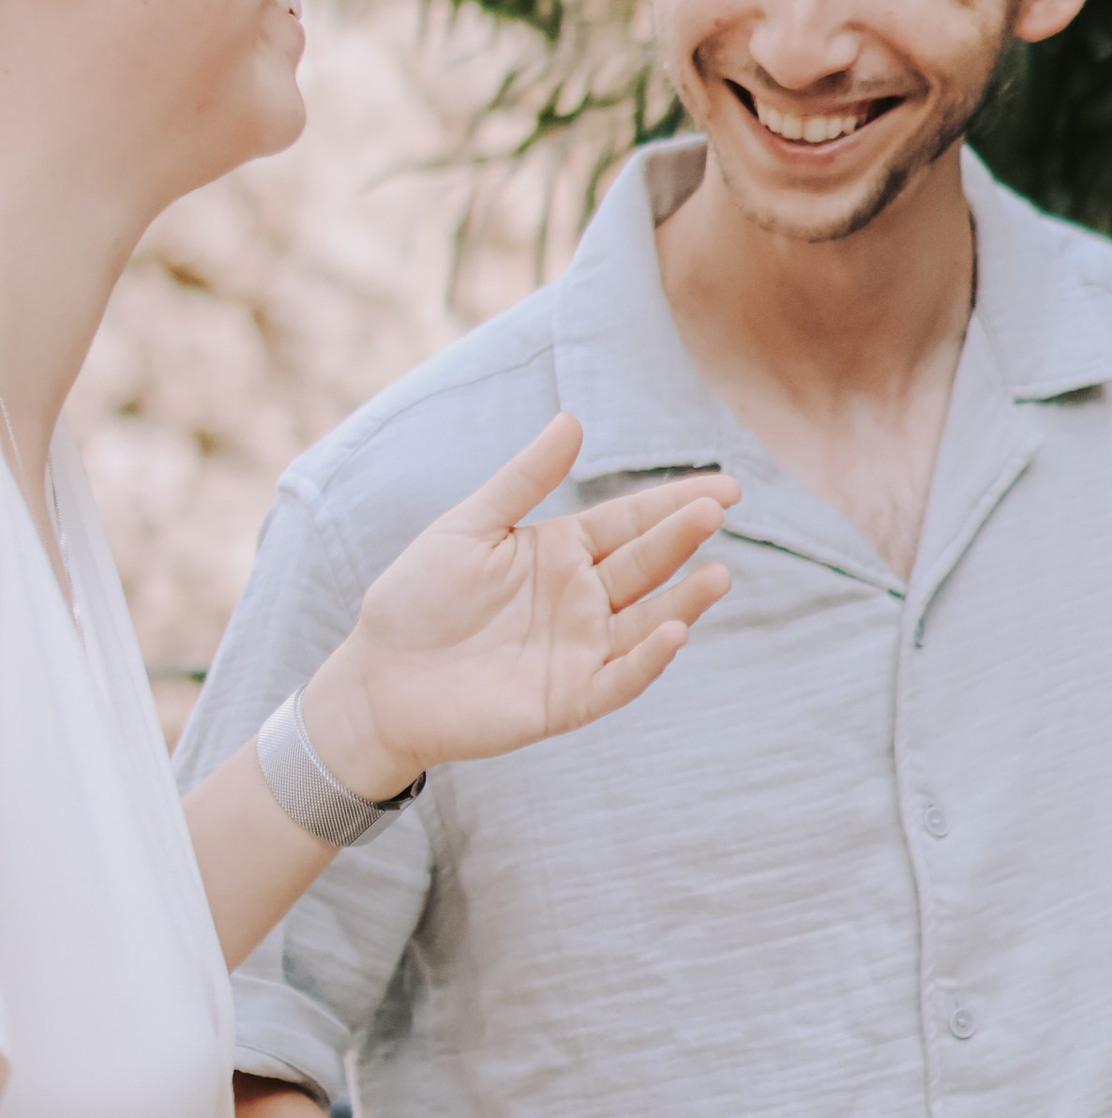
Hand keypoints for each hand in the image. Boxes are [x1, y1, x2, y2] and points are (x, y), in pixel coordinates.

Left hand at [298, 414, 733, 802]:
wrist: (378, 677)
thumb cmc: (417, 597)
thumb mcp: (468, 525)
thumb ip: (524, 478)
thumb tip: (572, 419)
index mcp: (563, 551)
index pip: (632, 521)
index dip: (677, 503)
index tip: (726, 488)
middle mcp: (584, 598)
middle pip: (645, 565)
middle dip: (682, 539)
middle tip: (716, 513)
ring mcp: (581, 649)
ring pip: (647, 623)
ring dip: (684, 601)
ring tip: (718, 575)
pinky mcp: (569, 698)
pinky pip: (619, 679)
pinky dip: (648, 660)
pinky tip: (674, 633)